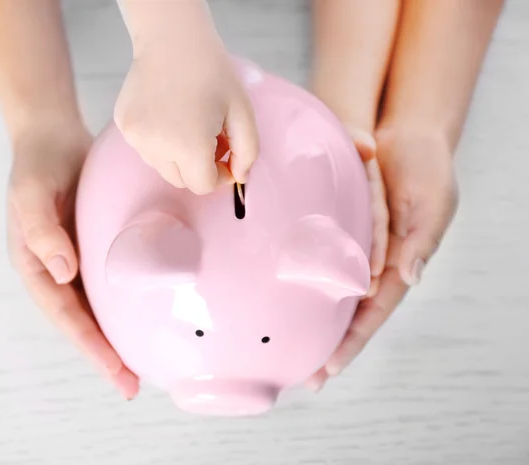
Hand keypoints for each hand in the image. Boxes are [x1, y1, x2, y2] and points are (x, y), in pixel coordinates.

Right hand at [7, 122, 138, 398]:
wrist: (53, 138)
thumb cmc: (38, 165)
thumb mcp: (32, 193)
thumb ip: (42, 232)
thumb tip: (62, 274)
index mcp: (35, 266)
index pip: (65, 315)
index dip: (89, 345)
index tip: (114, 370)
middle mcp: (56, 270)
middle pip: (82, 321)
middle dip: (105, 354)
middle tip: (131, 384)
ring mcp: (77, 260)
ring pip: (98, 307)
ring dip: (117, 335)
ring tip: (140, 364)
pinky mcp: (96, 247)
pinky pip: (111, 282)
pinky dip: (126, 303)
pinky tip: (146, 314)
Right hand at [114, 26, 258, 193]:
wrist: (172, 39)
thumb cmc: (211, 72)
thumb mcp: (244, 113)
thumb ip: (248, 153)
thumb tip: (238, 178)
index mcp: (189, 146)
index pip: (203, 186)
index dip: (219, 175)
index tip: (225, 157)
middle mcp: (157, 147)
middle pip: (182, 181)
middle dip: (199, 167)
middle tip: (211, 137)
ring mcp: (136, 138)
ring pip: (163, 167)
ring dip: (179, 156)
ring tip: (190, 124)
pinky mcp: (124, 127)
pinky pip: (146, 149)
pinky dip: (160, 141)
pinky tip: (169, 115)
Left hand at [307, 127, 458, 389]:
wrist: (406, 135)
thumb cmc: (426, 168)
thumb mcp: (433, 201)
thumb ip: (422, 239)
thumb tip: (408, 276)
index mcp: (399, 261)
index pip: (374, 310)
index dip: (353, 339)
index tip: (330, 366)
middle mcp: (374, 261)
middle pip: (350, 310)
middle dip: (330, 344)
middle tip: (304, 376)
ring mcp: (354, 246)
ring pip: (332, 290)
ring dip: (314, 318)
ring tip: (289, 346)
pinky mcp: (337, 226)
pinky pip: (319, 258)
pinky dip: (306, 279)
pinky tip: (286, 297)